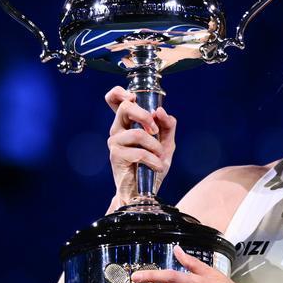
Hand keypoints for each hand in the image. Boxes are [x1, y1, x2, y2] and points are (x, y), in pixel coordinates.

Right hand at [105, 86, 176, 201]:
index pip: (114, 99)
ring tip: (159, 157)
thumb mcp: (166, 143)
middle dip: (145, 116)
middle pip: (125, 107)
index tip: (134, 97)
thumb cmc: (152, 165)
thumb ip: (167, 125)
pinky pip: (139, 152)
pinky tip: (157, 166)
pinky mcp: (116, 156)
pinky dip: (153, 160)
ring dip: (155, 146)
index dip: (120, 93)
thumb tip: (160, 111)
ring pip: (137, 133)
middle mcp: (118, 129)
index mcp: (127, 122)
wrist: (145, 190)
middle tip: (155, 131)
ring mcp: (115, 142)